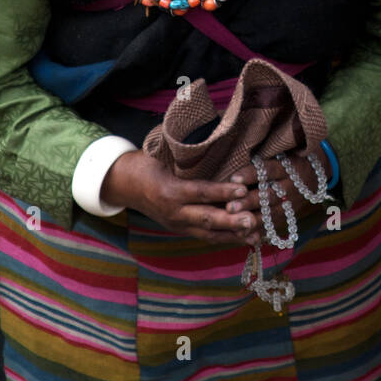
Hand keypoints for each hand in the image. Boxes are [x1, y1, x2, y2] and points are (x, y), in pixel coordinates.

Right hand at [101, 149, 256, 244]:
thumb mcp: (162, 156)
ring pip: (209, 233)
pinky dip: (227, 238)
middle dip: (231, 221)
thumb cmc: (146, 164)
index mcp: (169, 191)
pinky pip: (206, 236)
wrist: (123, 185)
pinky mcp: (181, 230)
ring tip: (257, 234)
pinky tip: (245, 239)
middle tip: (253, 219)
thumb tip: (216, 142)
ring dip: (234, 234)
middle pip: (206, 218)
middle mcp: (173, 212)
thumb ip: (186, 157)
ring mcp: (177, 224)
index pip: (200, 192)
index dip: (222, 192)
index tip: (242, 189)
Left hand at [224, 149, 330, 239]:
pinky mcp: (290, 215)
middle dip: (249, 202)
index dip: (251, 175)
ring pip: (272, 213)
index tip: (234, 179)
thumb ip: (261, 162)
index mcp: (288, 167)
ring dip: (252, 219)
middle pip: (270, 194)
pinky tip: (243, 234)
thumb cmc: (287, 161)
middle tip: (230, 207)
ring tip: (234, 222)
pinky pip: (274, 224)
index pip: (268, 170)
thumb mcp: (280, 155)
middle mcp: (292, 186)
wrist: (315, 175)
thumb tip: (235, 169)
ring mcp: (292, 203)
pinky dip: (258, 230)